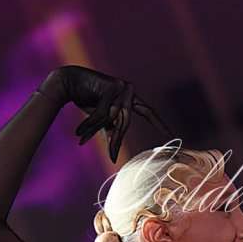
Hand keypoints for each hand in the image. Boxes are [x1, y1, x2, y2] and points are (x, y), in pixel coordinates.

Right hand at [41, 66, 170, 161]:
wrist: (69, 83)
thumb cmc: (86, 100)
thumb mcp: (102, 121)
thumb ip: (111, 133)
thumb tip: (114, 158)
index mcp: (131, 99)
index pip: (148, 113)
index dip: (160, 125)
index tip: (173, 137)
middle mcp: (130, 91)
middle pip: (125, 122)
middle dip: (114, 137)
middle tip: (109, 154)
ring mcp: (123, 87)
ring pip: (112, 118)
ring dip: (94, 128)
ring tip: (80, 135)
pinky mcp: (113, 86)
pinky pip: (104, 113)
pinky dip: (90, 123)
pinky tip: (79, 131)